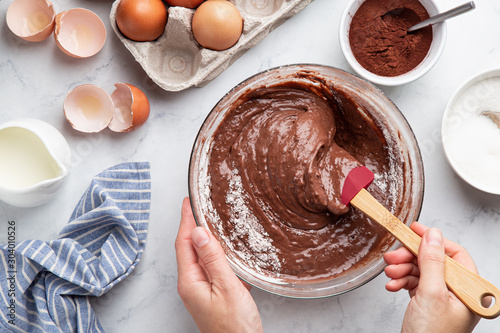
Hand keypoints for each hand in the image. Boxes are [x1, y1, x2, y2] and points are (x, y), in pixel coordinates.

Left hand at [175, 197, 262, 332]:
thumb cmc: (235, 326)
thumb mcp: (227, 288)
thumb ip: (213, 259)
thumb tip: (200, 233)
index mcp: (190, 281)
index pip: (184, 242)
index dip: (186, 220)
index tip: (188, 202)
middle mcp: (191, 285)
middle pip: (188, 248)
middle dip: (192, 225)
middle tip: (197, 205)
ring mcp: (200, 290)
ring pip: (199, 257)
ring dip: (203, 238)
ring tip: (209, 220)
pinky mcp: (210, 294)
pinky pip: (208, 267)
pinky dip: (214, 252)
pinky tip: (222, 248)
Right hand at [384, 222, 480, 332]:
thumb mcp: (431, 294)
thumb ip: (433, 261)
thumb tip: (432, 234)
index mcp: (470, 292)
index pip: (455, 255)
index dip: (433, 241)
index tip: (414, 230)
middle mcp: (459, 294)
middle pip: (435, 262)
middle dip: (411, 258)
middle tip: (393, 256)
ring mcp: (444, 300)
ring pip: (422, 272)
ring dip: (403, 270)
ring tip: (390, 274)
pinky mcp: (429, 304)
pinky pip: (415, 284)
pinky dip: (402, 282)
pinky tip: (392, 286)